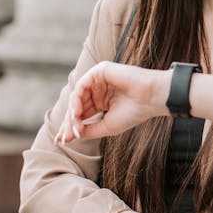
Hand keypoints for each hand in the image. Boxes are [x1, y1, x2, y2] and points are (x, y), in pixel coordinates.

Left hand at [54, 63, 169, 144]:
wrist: (150, 99)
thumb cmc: (133, 113)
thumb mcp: (107, 126)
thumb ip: (89, 129)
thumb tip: (72, 135)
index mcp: (102, 101)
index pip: (82, 114)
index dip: (71, 127)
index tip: (62, 141)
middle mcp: (98, 90)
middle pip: (76, 106)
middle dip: (69, 122)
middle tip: (63, 137)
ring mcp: (98, 79)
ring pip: (77, 96)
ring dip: (72, 113)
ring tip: (74, 127)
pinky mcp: (100, 70)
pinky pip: (82, 85)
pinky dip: (77, 100)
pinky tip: (77, 113)